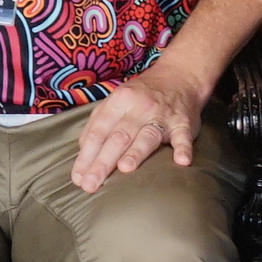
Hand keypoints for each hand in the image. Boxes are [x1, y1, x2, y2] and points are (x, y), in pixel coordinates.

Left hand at [74, 60, 211, 191]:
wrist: (180, 76)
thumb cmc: (142, 95)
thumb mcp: (116, 101)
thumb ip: (98, 123)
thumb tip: (83, 152)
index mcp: (119, 101)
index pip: (99, 132)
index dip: (86, 156)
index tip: (78, 178)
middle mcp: (139, 108)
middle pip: (119, 137)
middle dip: (103, 162)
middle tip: (90, 185)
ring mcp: (163, 115)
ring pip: (147, 136)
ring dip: (136, 152)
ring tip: (125, 168)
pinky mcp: (184, 123)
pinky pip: (183, 136)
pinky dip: (183, 148)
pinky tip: (182, 161)